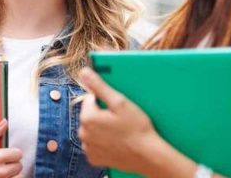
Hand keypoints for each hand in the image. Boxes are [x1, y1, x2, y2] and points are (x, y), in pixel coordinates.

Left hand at [78, 68, 197, 177]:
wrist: (147, 156)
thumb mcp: (120, 102)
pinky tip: (116, 141)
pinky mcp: (94, 158)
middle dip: (102, 114)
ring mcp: (88, 148)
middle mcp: (83, 134)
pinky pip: (94, 145)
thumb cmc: (136, 129)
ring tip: (119, 131)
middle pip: (89, 115)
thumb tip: (84, 72)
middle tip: (120, 119)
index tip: (116, 107)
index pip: (89, 99)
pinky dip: (102, 142)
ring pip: (92, 130)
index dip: (104, 101)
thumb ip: (100, 86)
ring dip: (101, 128)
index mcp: (87, 118)